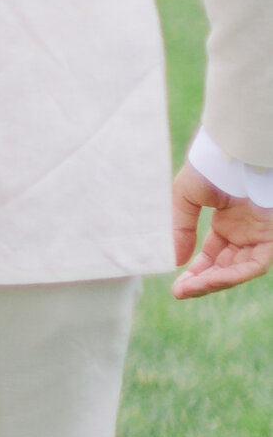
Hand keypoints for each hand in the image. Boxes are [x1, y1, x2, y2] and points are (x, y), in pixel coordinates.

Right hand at [172, 161, 272, 297]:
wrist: (235, 145)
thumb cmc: (212, 162)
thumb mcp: (186, 196)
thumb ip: (181, 227)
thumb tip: (175, 259)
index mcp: (230, 221)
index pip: (214, 256)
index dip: (196, 272)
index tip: (177, 285)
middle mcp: (247, 230)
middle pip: (227, 266)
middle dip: (203, 281)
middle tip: (180, 292)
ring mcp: (262, 233)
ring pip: (241, 269)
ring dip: (215, 282)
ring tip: (190, 289)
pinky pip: (256, 264)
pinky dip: (233, 274)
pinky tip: (209, 278)